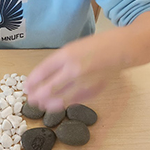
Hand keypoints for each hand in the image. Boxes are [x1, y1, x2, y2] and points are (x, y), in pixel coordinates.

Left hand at [24, 11, 149, 111]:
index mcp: (66, 54)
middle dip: (38, 95)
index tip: (25, 87)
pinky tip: (57, 105)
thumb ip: (60, 61)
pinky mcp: (94, 89)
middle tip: (30, 99)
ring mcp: (84, 80)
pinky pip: (76, 99)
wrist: (124, 48)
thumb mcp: (74, 47)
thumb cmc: (97, 44)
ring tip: (41, 104)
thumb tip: (44, 75)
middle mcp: (73, 68)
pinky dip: (65, 103)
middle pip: (49, 87)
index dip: (32, 81)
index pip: (43, 70)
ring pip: (61, 97)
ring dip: (49, 102)